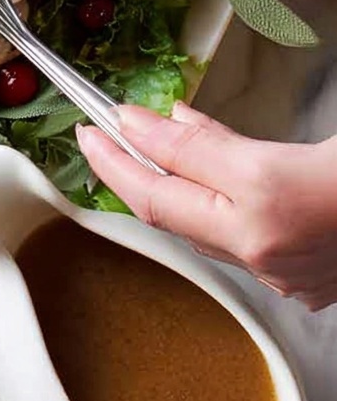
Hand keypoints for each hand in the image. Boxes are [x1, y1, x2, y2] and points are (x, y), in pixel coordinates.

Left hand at [77, 102, 336, 309]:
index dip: (121, 148)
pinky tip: (201, 180)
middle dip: (126, 169)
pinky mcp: (306, 279)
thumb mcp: (299, 136)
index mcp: (270, 203)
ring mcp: (289, 270)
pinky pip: (235, 241)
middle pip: (172, 211)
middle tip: (95, 134)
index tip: (94, 122)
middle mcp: (270, 249)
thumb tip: (160, 121)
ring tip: (138, 146)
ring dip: (165, 187)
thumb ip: (217, 136)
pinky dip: (208, 205)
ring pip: (202, 227)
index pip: (166, 177)